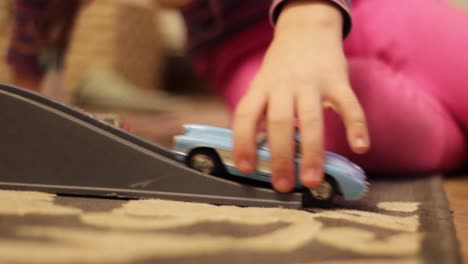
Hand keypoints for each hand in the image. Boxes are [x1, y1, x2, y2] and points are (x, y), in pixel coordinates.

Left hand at [232, 0, 369, 191]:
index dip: (243, 142)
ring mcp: (312, 82)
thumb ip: (261, 114)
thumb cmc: (281, 68)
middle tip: (282, 185)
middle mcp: (284, 85)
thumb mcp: (263, 85)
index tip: (246, 168)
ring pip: (311, 119)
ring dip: (311, 152)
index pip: (245, 115)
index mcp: (262, 88)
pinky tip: (360, 147)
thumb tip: (257, 154)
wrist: (306, 30)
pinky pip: (348, 104)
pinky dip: (356, 126)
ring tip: (312, 180)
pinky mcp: (337, 80)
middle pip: (280, 122)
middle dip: (280, 157)